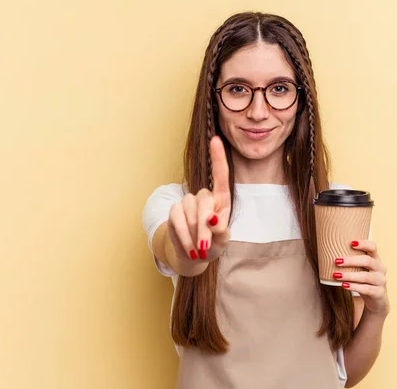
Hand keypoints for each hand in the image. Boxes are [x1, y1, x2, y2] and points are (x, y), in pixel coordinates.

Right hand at [167, 136, 230, 261]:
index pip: (221, 176)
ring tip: (198, 248)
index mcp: (221, 200)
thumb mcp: (222, 241)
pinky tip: (189, 247)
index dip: (218, 157)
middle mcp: (204, 197)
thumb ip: (221, 232)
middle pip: (205, 200)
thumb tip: (213, 221)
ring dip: (194, 233)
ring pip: (190, 211)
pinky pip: (177, 219)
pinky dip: (183, 235)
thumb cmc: (212, 244)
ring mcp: (187, 202)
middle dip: (205, 227)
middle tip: (205, 246)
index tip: (215, 140)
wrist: (192, 256)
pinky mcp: (174, 211)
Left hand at [333, 240, 390, 316]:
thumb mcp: (360, 269)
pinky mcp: (379, 293)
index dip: (363, 244)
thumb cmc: (363, 280)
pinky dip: (354, 286)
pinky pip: (366, 289)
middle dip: (351, 261)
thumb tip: (326, 254)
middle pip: (367, 261)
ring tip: (336, 275)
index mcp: (375, 258)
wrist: (376, 299)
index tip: (351, 243)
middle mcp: (380, 268)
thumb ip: (350, 261)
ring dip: (349, 275)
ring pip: (365, 276)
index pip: (373, 247)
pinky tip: (344, 285)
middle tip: (336, 261)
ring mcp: (381, 281)